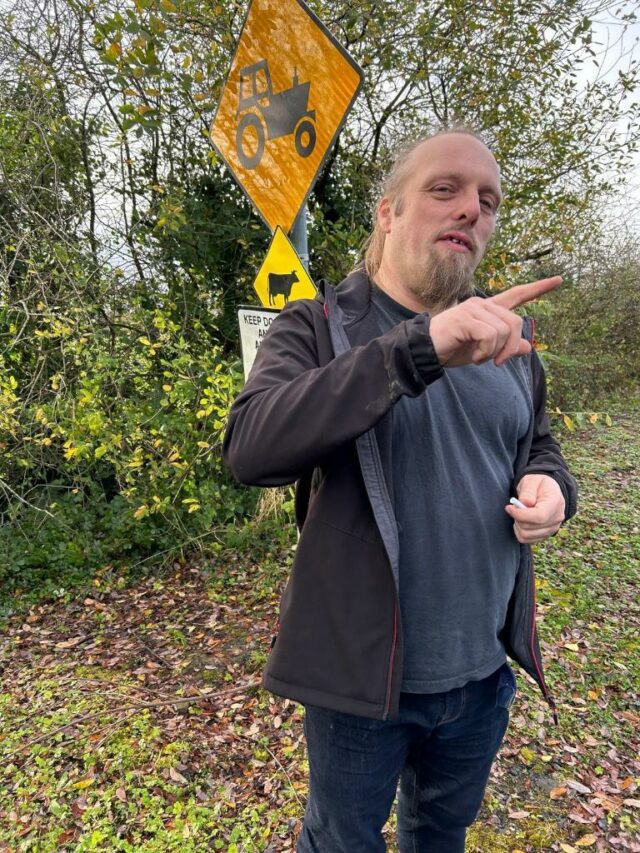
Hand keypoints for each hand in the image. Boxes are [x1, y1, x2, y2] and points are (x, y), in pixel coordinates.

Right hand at [429, 276, 561, 366]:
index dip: (538, 289)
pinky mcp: (466, 318)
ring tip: (481, 358)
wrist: (426, 351)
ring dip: (495, 352)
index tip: (559, 280)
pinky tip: (475, 357)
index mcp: (488, 310)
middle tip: (497, 362)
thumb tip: (529, 348)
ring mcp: (473, 309)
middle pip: (515, 322)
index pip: (517, 295)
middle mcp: (482, 304)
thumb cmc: (452, 349)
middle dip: (510, 347)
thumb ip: (506, 347)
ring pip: (504, 330)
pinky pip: (490, 336)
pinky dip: (486, 352)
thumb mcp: (483, 351)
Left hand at [505, 474, 565, 543]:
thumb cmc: (538, 484)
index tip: (509, 507)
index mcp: (555, 502)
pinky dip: (520, 532)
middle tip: (514, 508)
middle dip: (517, 518)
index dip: (521, 515)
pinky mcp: (546, 534)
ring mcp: (553, 528)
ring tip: (518, 514)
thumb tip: (525, 503)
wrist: (547, 491)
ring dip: (517, 525)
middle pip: (530, 527)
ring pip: (527, 535)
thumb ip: (528, 491)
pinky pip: (528, 540)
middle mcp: (557, 518)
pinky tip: (521, 521)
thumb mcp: (531, 481)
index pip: (539, 516)